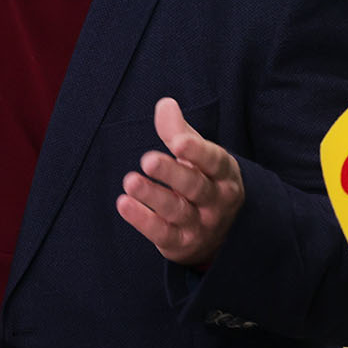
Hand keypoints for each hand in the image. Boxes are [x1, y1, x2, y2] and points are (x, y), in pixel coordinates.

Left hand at [116, 97, 244, 266]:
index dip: (198, 152)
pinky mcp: (181, 243)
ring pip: (177, 211)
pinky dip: (143, 220)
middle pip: (195, 186)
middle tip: (147, 160)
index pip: (214, 161)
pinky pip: (162, 233)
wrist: (220, 234)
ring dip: (153, 196)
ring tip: (131, 181)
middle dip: (172, 174)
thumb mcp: (197, 156)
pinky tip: (124, 204)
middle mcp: (216, 201)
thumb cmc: (203, 181)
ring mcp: (200, 225)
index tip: (178, 142)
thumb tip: (165, 104)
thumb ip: (179, 132)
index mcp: (223, 174)